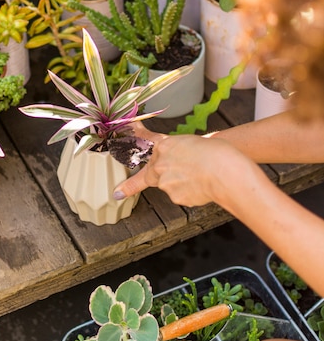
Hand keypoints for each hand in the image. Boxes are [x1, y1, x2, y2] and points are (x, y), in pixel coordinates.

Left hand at [114, 130, 244, 207]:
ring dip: (183, 183)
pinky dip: (192, 193)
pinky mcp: (174, 196)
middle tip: (152, 183)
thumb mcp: (194, 144)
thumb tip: (178, 164)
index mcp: (166, 145)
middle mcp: (160, 163)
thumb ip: (180, 153)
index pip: (143, 143)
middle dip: (152, 179)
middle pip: (153, 173)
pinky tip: (203, 187)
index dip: (130, 145)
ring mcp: (165, 181)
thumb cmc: (217, 153)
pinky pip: (181, 196)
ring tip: (203, 177)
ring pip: (170, 185)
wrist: (224, 170)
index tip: (116, 160)